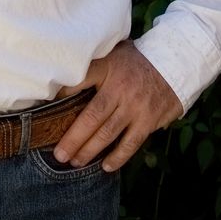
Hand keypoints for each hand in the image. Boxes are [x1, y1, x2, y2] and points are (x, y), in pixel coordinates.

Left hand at [53, 39, 181, 171]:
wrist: (172, 64)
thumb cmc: (134, 61)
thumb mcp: (112, 53)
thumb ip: (93, 65)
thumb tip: (63, 79)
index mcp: (108, 67)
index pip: (81, 80)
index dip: (63, 94)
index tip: (47, 109)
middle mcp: (120, 88)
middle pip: (91, 116)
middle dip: (73, 138)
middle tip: (59, 154)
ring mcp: (135, 106)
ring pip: (107, 133)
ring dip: (90, 150)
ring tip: (75, 162)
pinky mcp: (148, 120)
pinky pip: (130, 143)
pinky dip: (118, 157)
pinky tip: (105, 166)